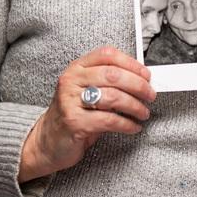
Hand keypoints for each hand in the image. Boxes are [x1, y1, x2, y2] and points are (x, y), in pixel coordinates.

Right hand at [19, 46, 155, 182]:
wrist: (46, 141)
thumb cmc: (72, 115)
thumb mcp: (85, 91)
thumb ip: (108, 83)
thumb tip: (141, 82)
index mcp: (77, 68)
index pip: (107, 55)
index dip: (131, 64)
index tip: (146, 75)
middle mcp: (71, 81)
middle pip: (113, 75)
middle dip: (138, 86)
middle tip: (150, 95)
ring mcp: (71, 101)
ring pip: (114, 97)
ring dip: (135, 106)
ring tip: (143, 113)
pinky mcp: (74, 122)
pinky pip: (109, 120)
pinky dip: (127, 124)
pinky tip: (133, 127)